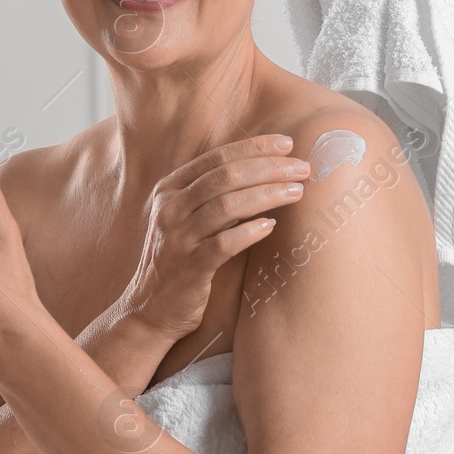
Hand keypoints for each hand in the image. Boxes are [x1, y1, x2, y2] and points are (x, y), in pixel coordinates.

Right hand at [119, 134, 309, 340]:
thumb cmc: (181, 258)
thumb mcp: (189, 218)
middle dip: (269, 168)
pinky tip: (271, 226)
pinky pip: (222, 245)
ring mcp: (177, 238)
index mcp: (170, 189)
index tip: (287, 144)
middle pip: (226, 176)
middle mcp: (170, 209)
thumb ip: (215, 195)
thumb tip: (266, 170)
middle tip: (302, 169)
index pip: (217, 157)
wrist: (150, 308)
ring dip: (267, 195)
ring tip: (296, 192)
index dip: (254, 148)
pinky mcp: (188, 268)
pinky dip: (249, 232)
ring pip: (227, 206)